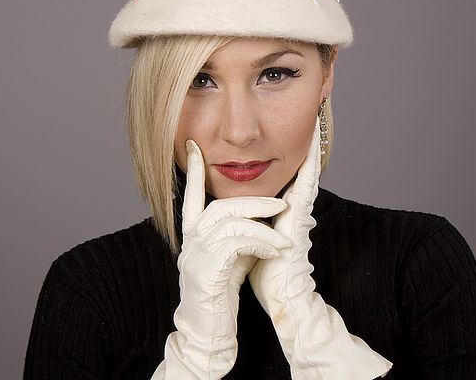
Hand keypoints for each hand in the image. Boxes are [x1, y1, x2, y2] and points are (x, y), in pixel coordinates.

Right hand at [152, 139, 291, 378]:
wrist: (207, 329)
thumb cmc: (220, 293)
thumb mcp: (230, 255)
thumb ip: (238, 232)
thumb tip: (261, 215)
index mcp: (193, 233)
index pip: (190, 194)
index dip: (193, 170)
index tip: (194, 146)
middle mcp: (190, 240)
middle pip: (220, 204)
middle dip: (253, 200)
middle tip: (281, 202)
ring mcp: (196, 253)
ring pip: (230, 220)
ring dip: (263, 221)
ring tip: (286, 229)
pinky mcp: (208, 268)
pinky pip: (237, 242)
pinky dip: (261, 242)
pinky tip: (276, 250)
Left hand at [248, 120, 392, 378]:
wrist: (282, 297)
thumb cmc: (264, 273)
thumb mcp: (250, 238)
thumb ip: (246, 220)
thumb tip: (231, 209)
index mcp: (278, 208)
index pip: (281, 169)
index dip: (281, 144)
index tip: (276, 120)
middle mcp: (291, 204)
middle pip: (295, 161)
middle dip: (300, 134)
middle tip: (309, 104)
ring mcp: (299, 208)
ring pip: (304, 165)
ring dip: (309, 138)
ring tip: (316, 109)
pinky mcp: (301, 215)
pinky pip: (306, 182)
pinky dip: (310, 160)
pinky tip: (312, 139)